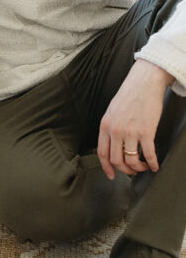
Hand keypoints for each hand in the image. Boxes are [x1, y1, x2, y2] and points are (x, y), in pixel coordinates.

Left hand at [97, 59, 173, 179]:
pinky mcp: (146, 131)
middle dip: (125, 170)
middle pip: (117, 160)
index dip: (107, 167)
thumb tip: (113, 144)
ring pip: (131, 161)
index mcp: (105, 125)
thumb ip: (110, 127)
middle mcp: (115, 130)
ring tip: (143, 167)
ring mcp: (130, 132)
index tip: (111, 175)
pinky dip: (152, 163)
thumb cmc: (130, 94)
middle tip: (131, 171)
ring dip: (138, 168)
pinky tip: (155, 165)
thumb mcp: (112, 111)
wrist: (144, 82)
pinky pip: (149, 154)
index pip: (102, 153)